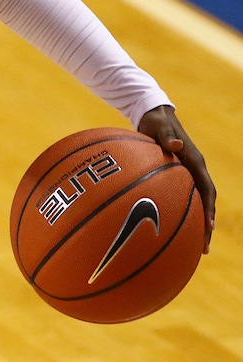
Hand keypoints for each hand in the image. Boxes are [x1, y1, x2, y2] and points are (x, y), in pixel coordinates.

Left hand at [136, 105, 215, 253]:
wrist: (154, 114)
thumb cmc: (155, 121)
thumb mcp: (159, 127)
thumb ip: (166, 136)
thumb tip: (176, 143)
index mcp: (194, 160)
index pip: (206, 187)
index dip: (208, 207)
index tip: (209, 226)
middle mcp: (194, 169)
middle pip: (205, 201)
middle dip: (206, 225)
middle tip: (203, 247)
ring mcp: (187, 173)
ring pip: (196, 202)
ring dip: (196, 223)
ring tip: (195, 247)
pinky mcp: (178, 176)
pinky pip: (183, 197)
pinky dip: (181, 213)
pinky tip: (172, 229)